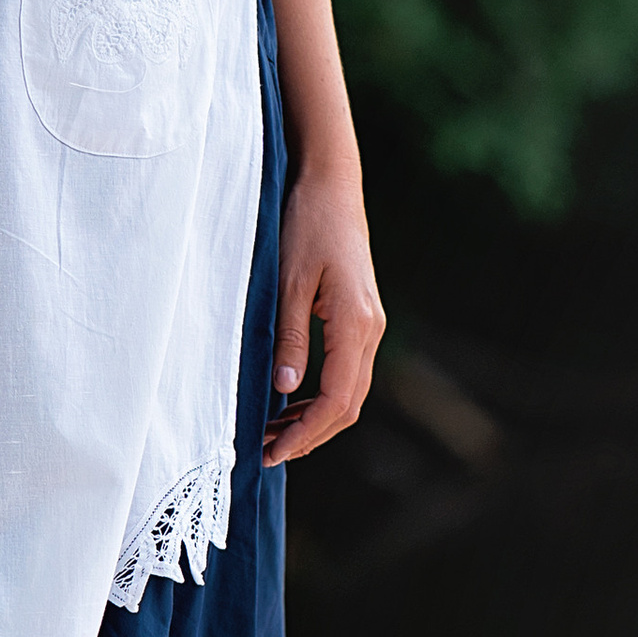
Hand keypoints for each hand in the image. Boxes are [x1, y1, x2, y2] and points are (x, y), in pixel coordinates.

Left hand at [265, 160, 383, 466]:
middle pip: (349, 404)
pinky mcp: (360, 317)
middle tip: (267, 451)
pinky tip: (291, 401)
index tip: (273, 452)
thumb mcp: (288, 282)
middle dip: (310, 435)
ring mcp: (370, 324)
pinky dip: (322, 395)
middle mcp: (371, 329)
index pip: (337, 399)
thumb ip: (289, 337)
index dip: (305, 433)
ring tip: (274, 431)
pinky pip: (347, 371)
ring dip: (316, 418)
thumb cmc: (306, 224)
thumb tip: (284, 391)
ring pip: (350, 391)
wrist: (331, 185)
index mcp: (355, 324)